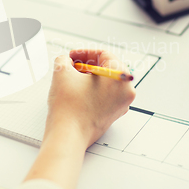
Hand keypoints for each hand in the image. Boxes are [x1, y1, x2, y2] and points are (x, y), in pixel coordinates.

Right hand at [24, 49, 135, 188]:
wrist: (68, 136)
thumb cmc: (69, 107)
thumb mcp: (62, 72)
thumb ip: (64, 60)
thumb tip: (65, 61)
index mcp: (120, 77)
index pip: (104, 55)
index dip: (84, 53)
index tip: (72, 56)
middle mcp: (126, 91)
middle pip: (108, 68)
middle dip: (87, 65)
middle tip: (72, 66)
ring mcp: (121, 105)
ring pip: (106, 83)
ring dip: (89, 78)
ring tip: (71, 79)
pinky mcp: (112, 115)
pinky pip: (105, 96)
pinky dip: (92, 90)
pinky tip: (76, 92)